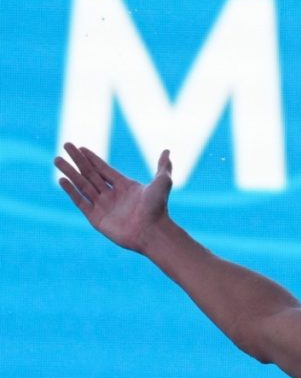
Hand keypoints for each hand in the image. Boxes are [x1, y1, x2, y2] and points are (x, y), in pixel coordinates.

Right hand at [55, 143, 173, 252]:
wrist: (153, 232)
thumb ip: (162, 167)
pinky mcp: (97, 219)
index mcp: (125, 186)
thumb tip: (167, 151)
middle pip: (91, 174)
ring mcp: (104, 206)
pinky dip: (71, 191)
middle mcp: (113, 195)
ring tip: (57, 159)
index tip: (80, 147)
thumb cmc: (159, 208)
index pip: (104, 169)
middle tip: (66, 146)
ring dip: (70, 172)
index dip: (92, 158)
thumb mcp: (163, 183)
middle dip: (77, 160)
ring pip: (83, 185)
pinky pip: (81, 202)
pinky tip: (62, 179)